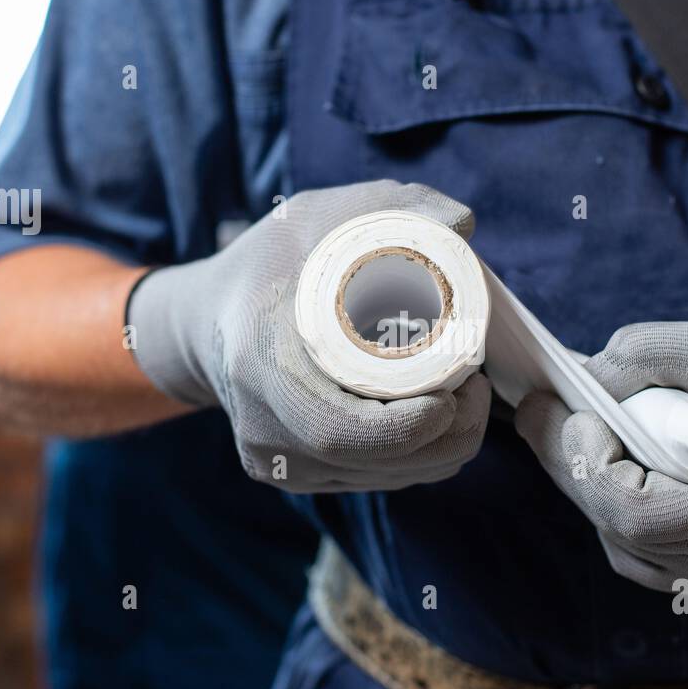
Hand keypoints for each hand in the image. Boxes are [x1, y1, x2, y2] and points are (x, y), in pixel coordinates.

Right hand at [127, 180, 490, 492]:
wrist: (207, 321)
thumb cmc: (269, 264)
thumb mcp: (319, 216)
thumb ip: (391, 206)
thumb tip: (461, 225)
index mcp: (260, 367)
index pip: (339, 429)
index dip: (410, 426)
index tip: (461, 390)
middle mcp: (264, 432)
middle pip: (376, 463)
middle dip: (448, 435)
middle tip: (480, 388)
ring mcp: (278, 463)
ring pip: (386, 479)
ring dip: (442, 448)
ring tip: (465, 397)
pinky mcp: (296, 477)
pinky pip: (375, 482)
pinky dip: (418, 459)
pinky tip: (433, 421)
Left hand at [515, 320, 687, 589]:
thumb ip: (646, 354)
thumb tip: (583, 379)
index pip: (641, 515)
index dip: (594, 466)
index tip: (575, 412)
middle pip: (615, 522)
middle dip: (569, 459)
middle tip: (536, 406)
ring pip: (611, 530)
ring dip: (580, 475)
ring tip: (562, 420)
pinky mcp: (686, 566)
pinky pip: (620, 538)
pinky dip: (600, 494)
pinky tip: (598, 451)